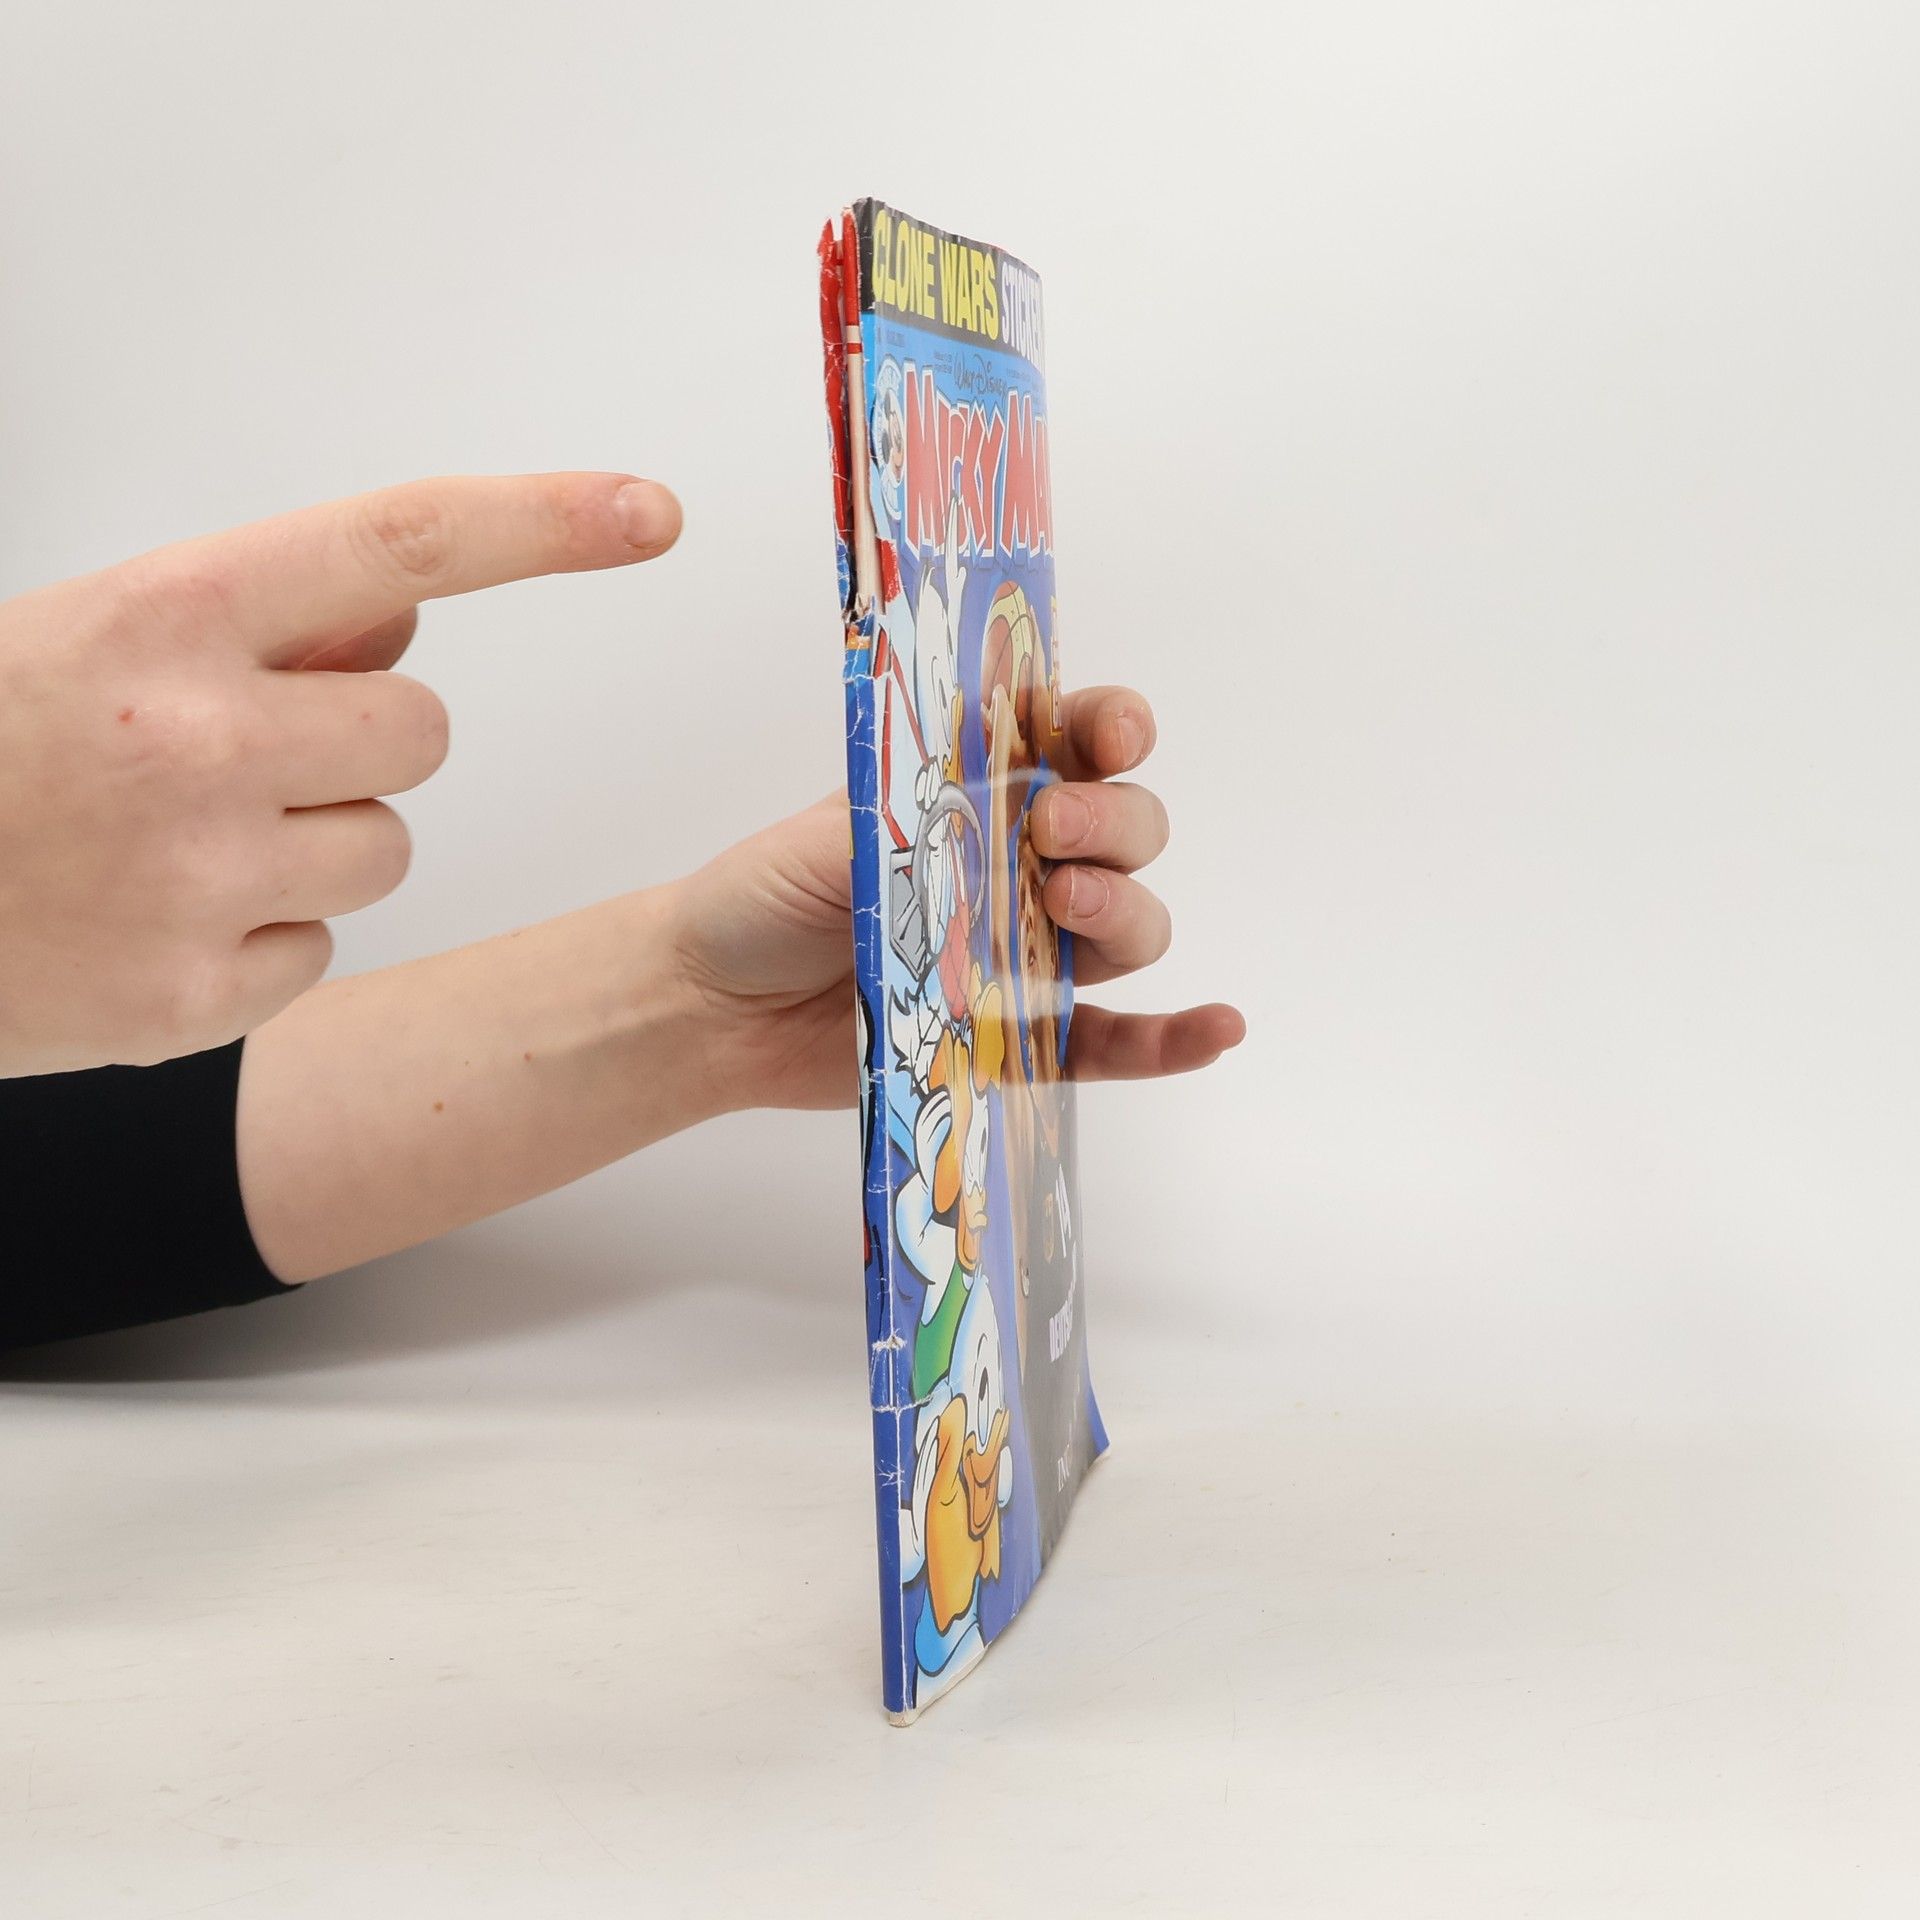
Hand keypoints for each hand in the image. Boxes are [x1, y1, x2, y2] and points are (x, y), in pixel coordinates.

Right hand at [0, 472, 680, 1075]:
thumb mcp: (101, 635)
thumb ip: (269, 620)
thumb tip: (411, 613)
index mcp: (161, 615)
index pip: (401, 540)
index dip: (544, 522)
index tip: (650, 512)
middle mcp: (189, 738)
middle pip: (424, 726)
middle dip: (364, 737)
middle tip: (237, 754)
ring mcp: (194, 878)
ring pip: (391, 840)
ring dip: (321, 836)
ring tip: (182, 840)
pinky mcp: (194, 998)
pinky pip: (327, 941)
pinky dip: (267, 934)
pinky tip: (159, 917)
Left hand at [669, 686, 1244, 1111]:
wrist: (715, 1000)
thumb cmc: (769, 895)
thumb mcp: (843, 824)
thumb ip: (936, 812)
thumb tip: (1013, 808)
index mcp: (985, 789)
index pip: (1082, 740)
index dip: (1113, 726)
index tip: (1107, 734)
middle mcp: (1026, 864)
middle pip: (1130, 831)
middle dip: (1113, 820)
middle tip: (1050, 831)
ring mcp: (1031, 953)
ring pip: (1132, 926)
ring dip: (1124, 909)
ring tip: (1061, 908)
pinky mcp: (1021, 1039)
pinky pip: (1113, 1043)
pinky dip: (1171, 1039)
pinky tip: (1218, 1028)